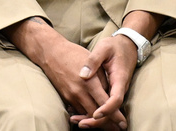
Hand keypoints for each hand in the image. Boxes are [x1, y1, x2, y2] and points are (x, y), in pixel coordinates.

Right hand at [5, 18, 123, 127]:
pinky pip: (78, 111)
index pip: (105, 104)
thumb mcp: (94, 64)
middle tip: (118, 129)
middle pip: (95, 115)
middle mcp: (79, 92)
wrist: (51, 53)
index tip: (123, 123)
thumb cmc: (74, 54)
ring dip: (97, 122)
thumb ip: (103, 81)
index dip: (115, 116)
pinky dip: (87, 115)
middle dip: (108, 124)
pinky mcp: (66, 97)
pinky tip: (93, 118)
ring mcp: (71, 96)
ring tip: (109, 127)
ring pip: (86, 115)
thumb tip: (110, 96)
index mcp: (90, 82)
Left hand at [72, 35, 135, 128]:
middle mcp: (120, 88)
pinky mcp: (112, 91)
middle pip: (112, 110)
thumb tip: (83, 75)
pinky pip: (106, 105)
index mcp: (120, 78)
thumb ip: (93, 60)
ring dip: (95, 118)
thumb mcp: (104, 47)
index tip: (95, 114)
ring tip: (78, 122)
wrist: (128, 45)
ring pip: (108, 110)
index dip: (107, 109)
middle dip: (98, 120)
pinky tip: (80, 114)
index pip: (116, 99)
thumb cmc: (115, 46)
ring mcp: (116, 90)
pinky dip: (95, 111)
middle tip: (81, 124)